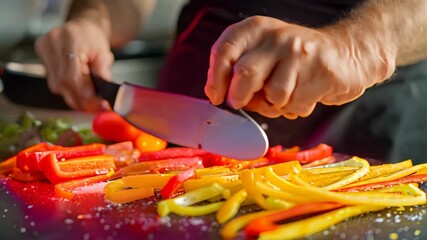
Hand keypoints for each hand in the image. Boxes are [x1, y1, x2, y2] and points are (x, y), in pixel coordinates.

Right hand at [35, 19, 113, 110]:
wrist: (81, 29)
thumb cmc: (93, 40)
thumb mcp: (104, 53)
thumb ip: (103, 71)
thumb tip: (104, 91)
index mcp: (71, 39)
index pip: (71, 74)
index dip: (82, 90)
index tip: (94, 100)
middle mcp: (52, 43)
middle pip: (61, 81)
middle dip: (78, 97)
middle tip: (93, 105)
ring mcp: (43, 49)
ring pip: (55, 84)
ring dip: (72, 95)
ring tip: (87, 98)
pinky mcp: (40, 55)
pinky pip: (52, 80)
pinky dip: (66, 88)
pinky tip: (76, 90)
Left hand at [205, 16, 395, 118]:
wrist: (345, 54)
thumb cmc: (296, 59)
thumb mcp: (262, 53)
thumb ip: (238, 68)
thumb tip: (216, 92)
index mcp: (256, 29)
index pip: (224, 50)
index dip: (216, 79)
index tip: (217, 96)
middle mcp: (276, 37)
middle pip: (244, 74)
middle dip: (241, 97)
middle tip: (245, 102)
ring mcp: (299, 53)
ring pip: (273, 94)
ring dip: (274, 105)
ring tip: (284, 95)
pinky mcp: (319, 70)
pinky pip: (295, 103)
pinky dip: (295, 108)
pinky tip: (303, 95)